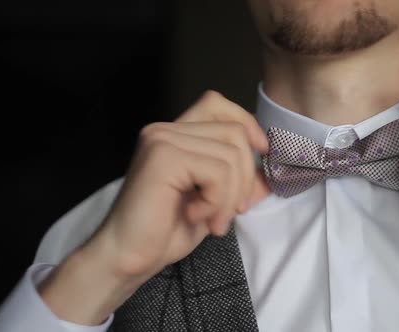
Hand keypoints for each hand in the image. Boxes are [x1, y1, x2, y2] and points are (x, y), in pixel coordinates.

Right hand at [39, 91, 268, 324]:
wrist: (128, 258)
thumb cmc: (164, 232)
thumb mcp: (213, 203)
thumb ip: (239, 183)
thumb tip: (270, 177)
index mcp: (175, 135)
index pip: (217, 104)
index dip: (246, 124)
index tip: (260, 154)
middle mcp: (165, 130)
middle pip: (233, 132)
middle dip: (244, 178)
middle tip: (231, 212)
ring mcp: (162, 140)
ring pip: (230, 154)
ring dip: (230, 197)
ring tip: (212, 221)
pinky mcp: (163, 157)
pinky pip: (217, 172)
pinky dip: (216, 201)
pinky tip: (194, 215)